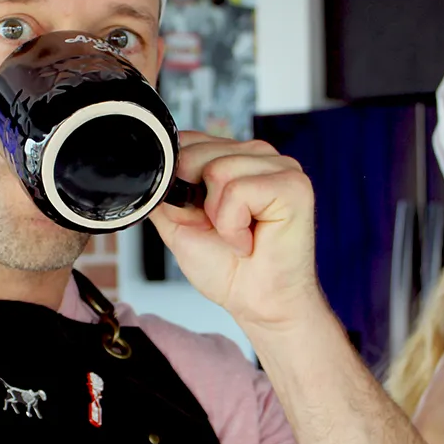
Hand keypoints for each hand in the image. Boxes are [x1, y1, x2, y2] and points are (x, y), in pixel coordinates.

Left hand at [148, 131, 320, 331]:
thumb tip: (150, 172)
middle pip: (198, 153)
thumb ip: (163, 193)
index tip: (198, 216)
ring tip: (240, 236)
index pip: (189, 140)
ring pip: (218, 170)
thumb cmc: (228, 267)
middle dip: (198, 202)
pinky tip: (251, 240)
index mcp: (233, 157)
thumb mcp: (178, 224)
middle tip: (223, 230)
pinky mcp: (293, 185)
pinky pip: (238, 191)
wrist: (258, 303)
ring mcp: (280, 166)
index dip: (179, 178)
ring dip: (219, 218)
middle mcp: (257, 155)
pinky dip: (234, 225)